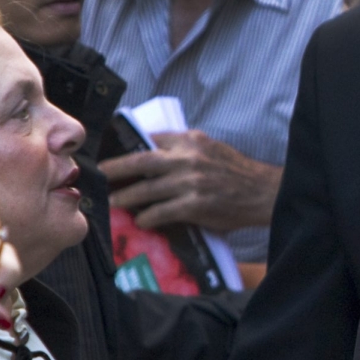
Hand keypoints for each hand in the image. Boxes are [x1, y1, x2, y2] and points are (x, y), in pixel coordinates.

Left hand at [100, 131, 282, 232]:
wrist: (262, 191)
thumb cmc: (235, 170)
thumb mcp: (210, 147)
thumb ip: (184, 146)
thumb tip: (152, 151)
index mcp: (190, 140)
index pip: (150, 139)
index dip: (128, 147)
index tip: (113, 156)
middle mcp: (187, 158)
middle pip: (139, 162)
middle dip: (114, 169)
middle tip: (98, 176)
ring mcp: (189, 182)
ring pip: (145, 190)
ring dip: (124, 198)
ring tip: (113, 203)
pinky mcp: (193, 205)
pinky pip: (160, 212)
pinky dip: (146, 217)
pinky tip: (141, 221)